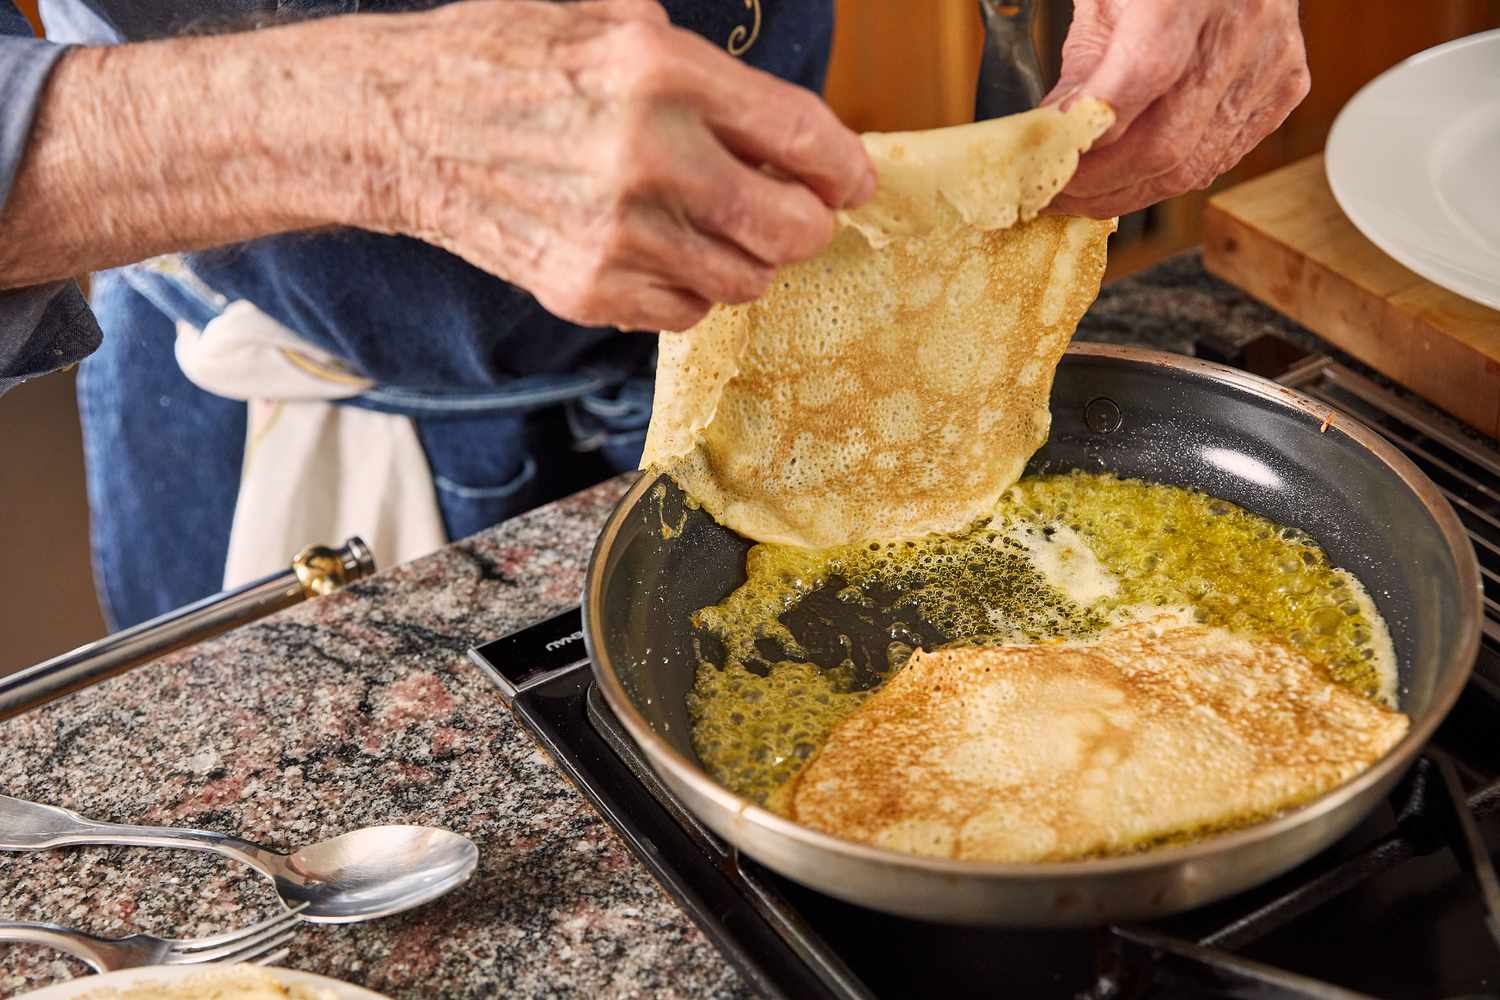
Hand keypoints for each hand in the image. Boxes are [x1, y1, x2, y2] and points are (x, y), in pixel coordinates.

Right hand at [1, 0, 871, 332]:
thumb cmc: (505, 61)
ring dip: (751, 259)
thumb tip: (791, 138)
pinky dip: (693, 288)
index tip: (856, 182)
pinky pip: (687, 312)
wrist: (400, 124)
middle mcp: (646, 155)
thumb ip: (708, 79)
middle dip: (810, 224)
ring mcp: (614, 233)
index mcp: (658, 71)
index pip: (799, 136)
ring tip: (717, 228)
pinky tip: (662, 251)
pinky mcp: (585, 288)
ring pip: (745, 279)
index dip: (845, 168)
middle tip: (800, 214)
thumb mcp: (612, 26)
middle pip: (790, 227)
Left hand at [1043, 0, 1309, 217]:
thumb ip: (1082, 68)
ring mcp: (1270, 59)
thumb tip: (1054, 139)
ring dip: (1128, 193)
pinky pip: (1220, 158)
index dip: (1091, 135)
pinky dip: (1168, 179)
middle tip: (1055, 195)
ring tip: (1083, 196)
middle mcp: (1241, 23)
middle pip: (1166, 141)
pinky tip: (1132, 179)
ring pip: (1193, 164)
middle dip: (1099, 184)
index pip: (1140, 78)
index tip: (1051, 161)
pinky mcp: (1286, 86)